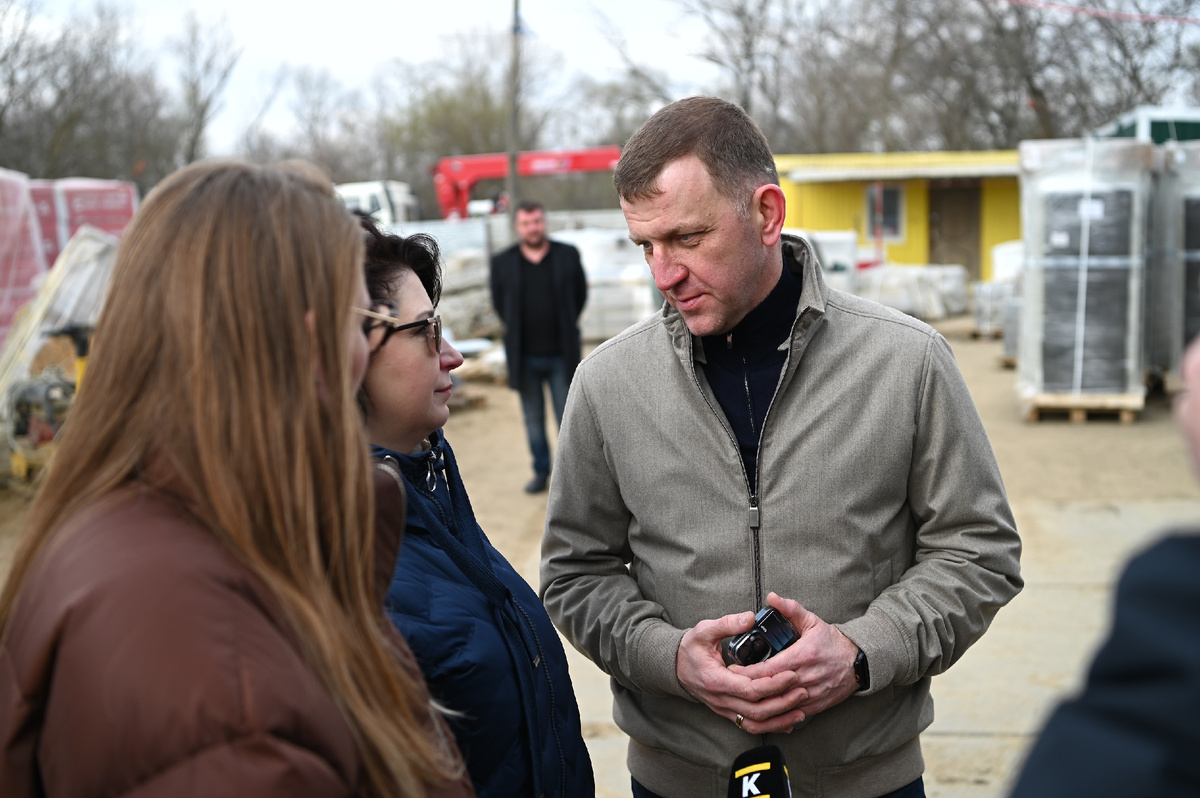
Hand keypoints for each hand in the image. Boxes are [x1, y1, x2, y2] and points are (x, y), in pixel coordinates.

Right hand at [676, 610, 808, 733]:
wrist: (675, 667)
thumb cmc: (690, 648)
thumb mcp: (704, 630)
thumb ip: (727, 623)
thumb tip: (750, 617)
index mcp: (716, 680)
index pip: (750, 689)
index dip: (773, 685)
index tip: (792, 675)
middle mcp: (721, 699)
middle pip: (757, 710)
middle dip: (783, 702)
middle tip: (802, 690)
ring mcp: (724, 709)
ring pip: (756, 722)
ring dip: (780, 718)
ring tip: (801, 709)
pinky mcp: (728, 712)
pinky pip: (751, 725)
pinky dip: (771, 725)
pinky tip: (788, 721)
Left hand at [733, 592, 860, 720]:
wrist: (858, 661)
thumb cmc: (832, 641)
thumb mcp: (812, 621)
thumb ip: (790, 609)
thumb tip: (771, 597)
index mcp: (803, 655)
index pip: (769, 668)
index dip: (748, 672)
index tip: (732, 670)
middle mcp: (807, 676)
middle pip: (772, 688)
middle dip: (750, 687)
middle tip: (731, 684)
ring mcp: (813, 693)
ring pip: (781, 704)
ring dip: (762, 702)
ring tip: (743, 697)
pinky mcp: (817, 705)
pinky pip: (793, 712)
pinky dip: (778, 712)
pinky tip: (764, 708)